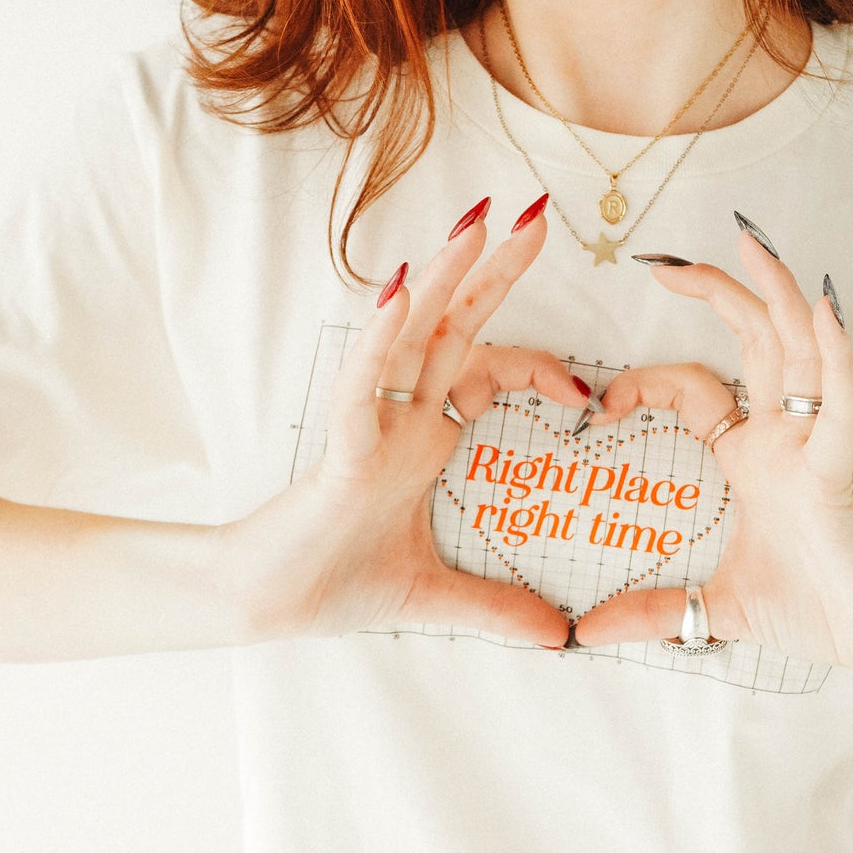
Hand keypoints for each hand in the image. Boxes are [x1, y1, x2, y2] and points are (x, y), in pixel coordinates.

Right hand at [220, 200, 586, 649]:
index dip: (539, 369)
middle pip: (456, 327)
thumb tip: (558, 640)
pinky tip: (401, 295)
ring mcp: (370, 429)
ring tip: (476, 223)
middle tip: (536, 213)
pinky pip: (361, 388)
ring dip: (442, 279)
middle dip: (495, 271)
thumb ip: (496, 609)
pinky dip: (380, 343)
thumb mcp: (436, 598)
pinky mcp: (339, 453)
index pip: (487, 374)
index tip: (586, 393)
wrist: (266, 607)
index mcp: (425, 438)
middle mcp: (400, 418)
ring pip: (410, 338)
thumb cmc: (333, 582)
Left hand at [571, 224, 852, 679]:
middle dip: (717, 292)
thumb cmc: (817, 610)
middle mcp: (785, 438)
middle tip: (666, 259)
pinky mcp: (839, 474)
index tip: (602, 403)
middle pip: (755, 341)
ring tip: (750, 243)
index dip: (648, 382)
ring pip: (798, 350)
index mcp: (754, 457)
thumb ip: (652, 614)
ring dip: (776, 294)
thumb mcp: (712, 610)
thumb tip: (585, 636)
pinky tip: (824, 312)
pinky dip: (833, 358)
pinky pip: (839, 407)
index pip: (697, 390)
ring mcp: (814, 449)